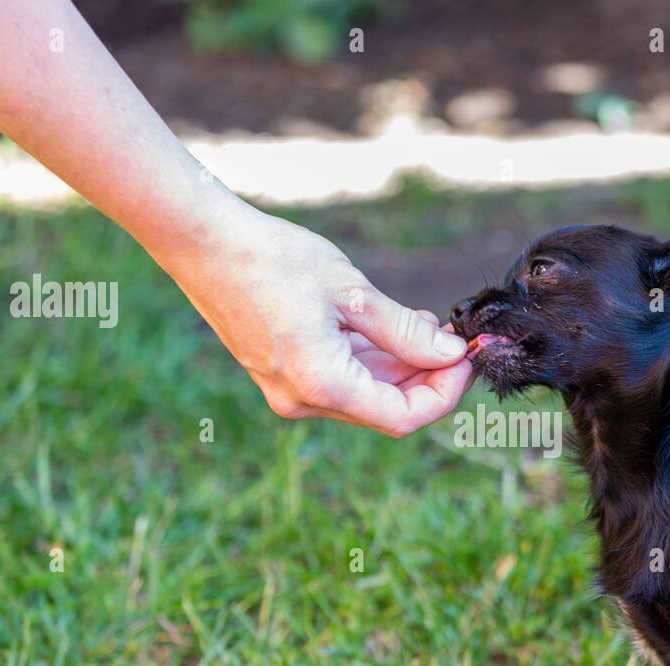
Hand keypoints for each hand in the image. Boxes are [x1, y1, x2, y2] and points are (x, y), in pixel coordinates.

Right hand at [161, 203, 473, 435]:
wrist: (203, 244)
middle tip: (456, 341)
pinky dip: (373, 361)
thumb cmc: (274, 260)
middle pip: (385, 409)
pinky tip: (393, 328)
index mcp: (322, 385)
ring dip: (403, 368)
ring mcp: (289, 391)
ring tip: (428, 326)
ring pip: (365, 395)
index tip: (466, 358)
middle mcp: (303, 401)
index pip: (403, 417)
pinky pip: (341, 380)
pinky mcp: (282, 375)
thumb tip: (451, 355)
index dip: (445, 393)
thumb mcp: (352, 292)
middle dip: (428, 379)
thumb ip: (405, 332)